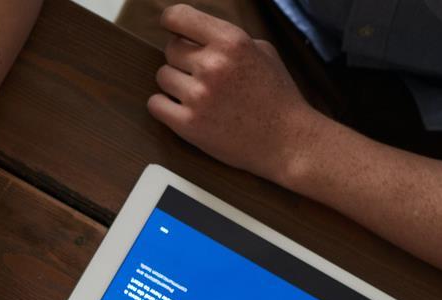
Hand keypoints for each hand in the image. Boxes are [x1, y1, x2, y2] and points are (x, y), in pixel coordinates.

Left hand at [145, 6, 325, 186]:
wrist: (287, 141)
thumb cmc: (276, 95)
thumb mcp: (262, 52)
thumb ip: (227, 40)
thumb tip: (194, 33)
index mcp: (232, 41)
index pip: (179, 17)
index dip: (172, 21)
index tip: (172, 27)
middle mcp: (212, 65)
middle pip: (170, 49)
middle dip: (182, 59)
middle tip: (201, 73)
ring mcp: (198, 96)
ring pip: (162, 76)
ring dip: (176, 84)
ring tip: (200, 94)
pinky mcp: (187, 124)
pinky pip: (155, 104)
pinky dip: (165, 106)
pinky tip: (184, 109)